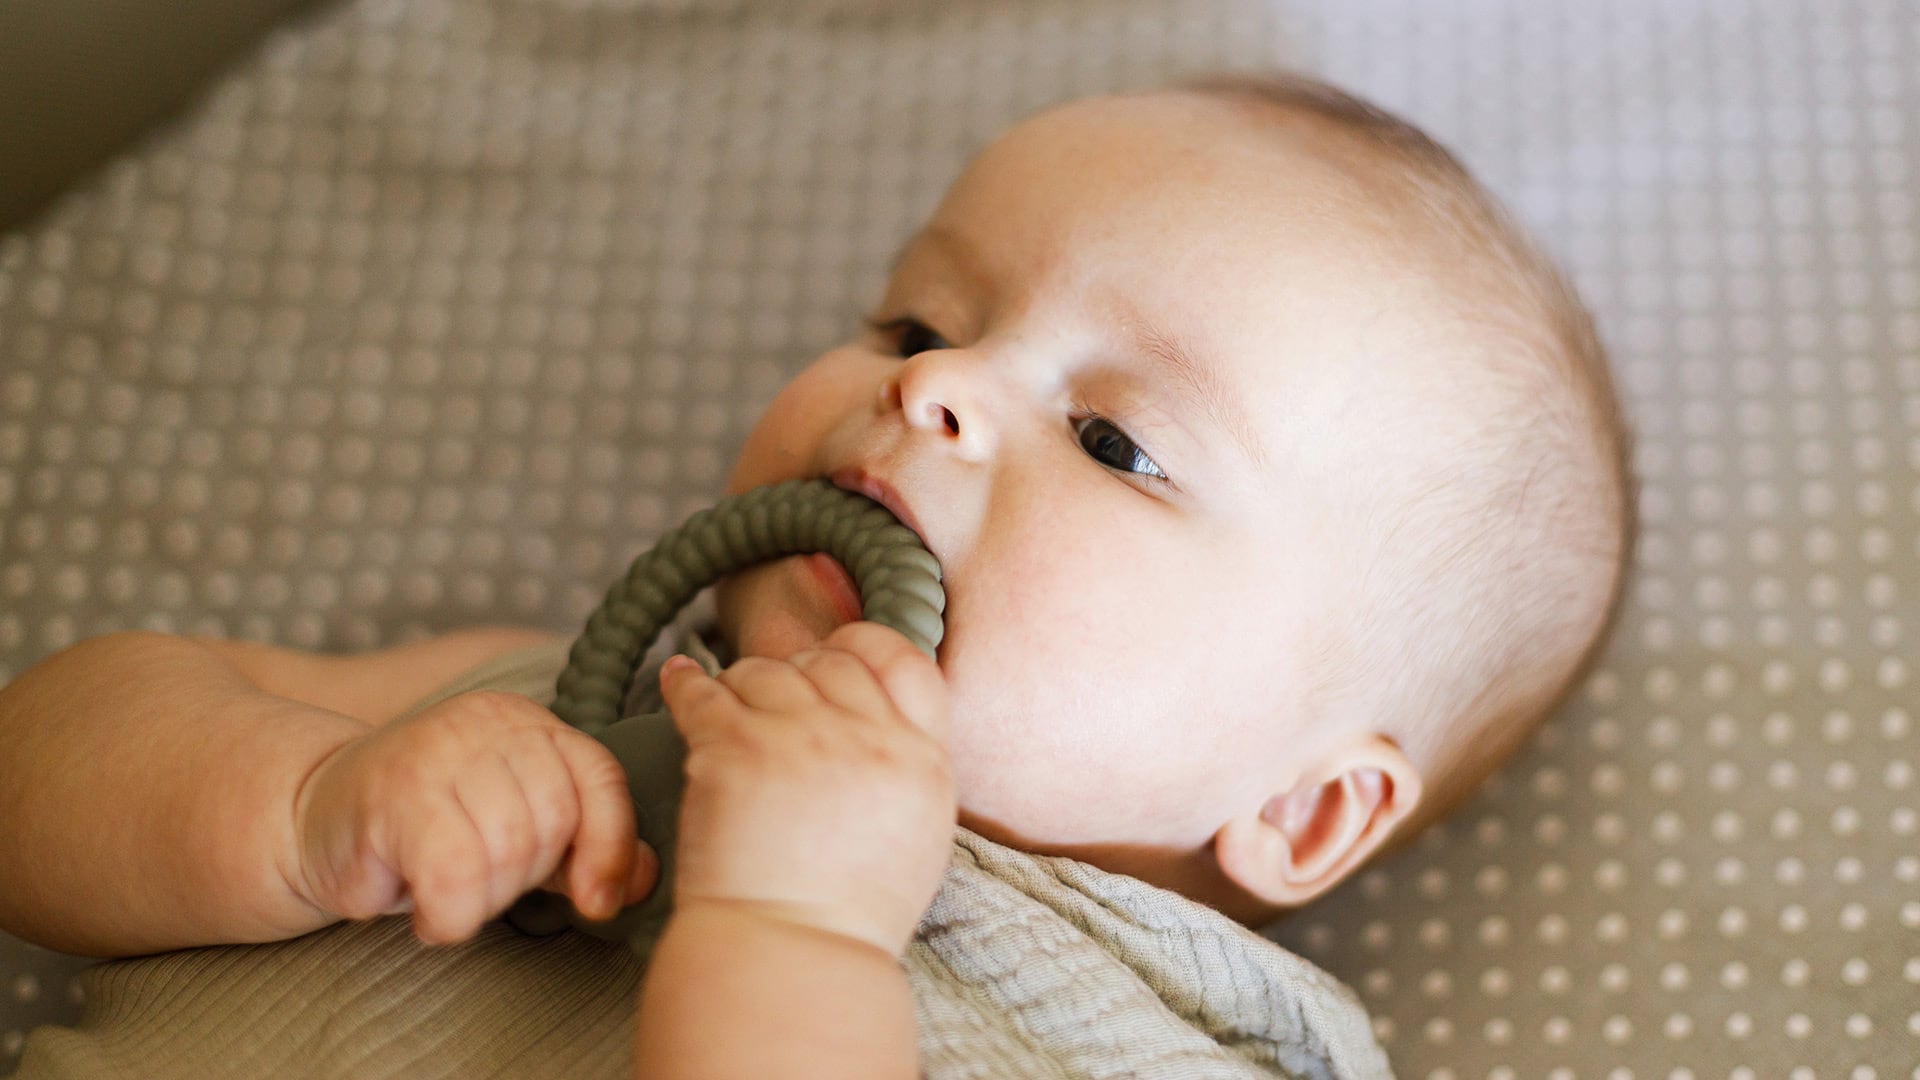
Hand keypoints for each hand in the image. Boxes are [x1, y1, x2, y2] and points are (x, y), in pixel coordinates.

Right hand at [292, 690, 657, 943]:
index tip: (599, 901)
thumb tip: (648, 879)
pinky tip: (431, 914)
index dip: (611, 844)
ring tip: (451, 892)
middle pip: (554, 820)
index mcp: (528, 724)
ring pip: (508, 849)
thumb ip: (582, 849)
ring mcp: (438, 751)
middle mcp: (487, 724)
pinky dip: (450, 914)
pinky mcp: (394, 794)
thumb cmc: (427, 832)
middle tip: (480, 885)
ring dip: (482, 898)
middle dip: (524, 876)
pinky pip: (455, 875)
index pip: (598, 778)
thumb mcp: (515, 833)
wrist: (312, 819)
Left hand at [659, 621, 954, 955]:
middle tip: (771, 700)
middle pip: (829, 661)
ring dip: (742, 685)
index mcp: (920, 758)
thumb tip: (882, 729)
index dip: (864, 652)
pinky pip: (704, 691)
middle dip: (798, 671)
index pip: (902, 661)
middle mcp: (867, 736)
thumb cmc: (848, 917)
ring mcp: (801, 737)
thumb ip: (908, 771)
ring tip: (727, 709)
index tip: (835, 662)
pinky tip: (677, 679)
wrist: (794, 957)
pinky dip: (685, 683)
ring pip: (765, 671)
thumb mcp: (918, 836)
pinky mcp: (737, 748)